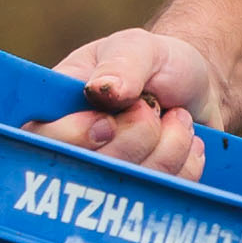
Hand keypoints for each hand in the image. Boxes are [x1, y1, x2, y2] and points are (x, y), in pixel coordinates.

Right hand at [39, 28, 222, 177]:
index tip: (109, 121)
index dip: (75, 137)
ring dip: (167, 148)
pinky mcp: (144, 195)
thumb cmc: (159, 64)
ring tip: (178, 117)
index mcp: (57, 110)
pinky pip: (162, 194)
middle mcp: (75, 150)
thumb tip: (103, 89)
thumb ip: (122, 62)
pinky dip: (185, 165)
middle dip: (135, 138)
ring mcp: (109, 180)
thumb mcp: (139, 47)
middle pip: (88, 171)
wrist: (199, 91)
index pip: (42, 139)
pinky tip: (188, 141)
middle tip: (154, 107)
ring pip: (130, 186)